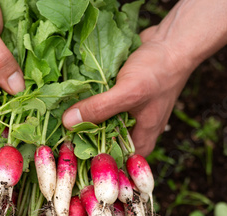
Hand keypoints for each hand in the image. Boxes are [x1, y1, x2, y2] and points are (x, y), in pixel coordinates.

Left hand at [62, 26, 194, 156]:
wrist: (171, 42)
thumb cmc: (158, 70)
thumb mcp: (127, 92)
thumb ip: (99, 109)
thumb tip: (68, 123)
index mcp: (140, 142)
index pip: (110, 162)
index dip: (87, 159)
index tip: (64, 150)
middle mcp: (132, 133)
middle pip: (98, 144)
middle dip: (78, 137)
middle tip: (55, 131)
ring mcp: (124, 116)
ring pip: (95, 124)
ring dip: (79, 119)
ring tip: (56, 115)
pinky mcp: (116, 101)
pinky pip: (96, 108)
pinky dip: (85, 104)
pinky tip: (66, 100)